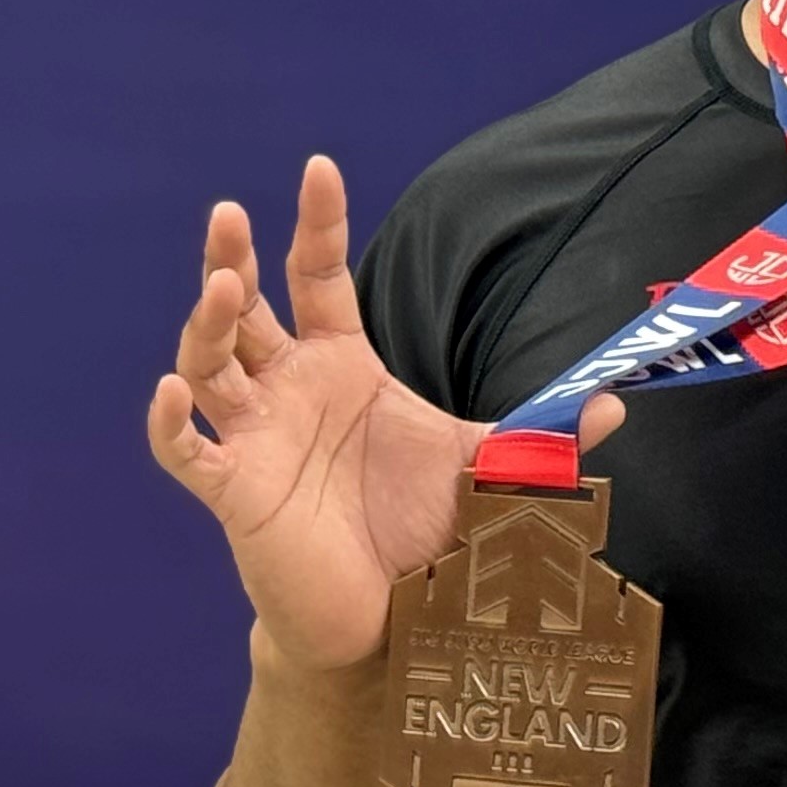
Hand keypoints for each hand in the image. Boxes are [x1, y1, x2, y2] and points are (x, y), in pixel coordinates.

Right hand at [147, 156, 620, 675]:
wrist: (391, 620)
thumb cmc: (422, 532)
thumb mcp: (485, 470)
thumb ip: (541, 435)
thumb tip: (617, 405)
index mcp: (341, 364)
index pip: (318, 276)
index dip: (316, 224)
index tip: (319, 167)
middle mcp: (289, 390)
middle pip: (245, 309)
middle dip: (232, 259)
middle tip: (230, 213)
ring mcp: (255, 437)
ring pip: (210, 365)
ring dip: (208, 324)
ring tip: (221, 285)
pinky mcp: (235, 492)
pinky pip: (186, 450)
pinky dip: (170, 422)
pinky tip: (171, 389)